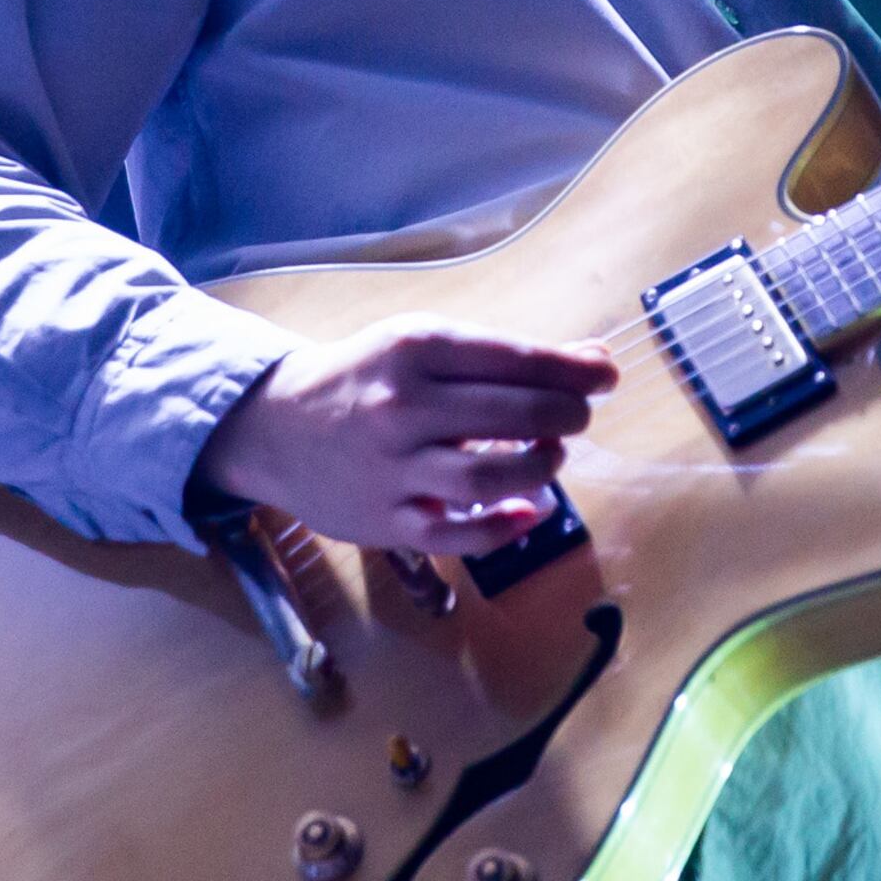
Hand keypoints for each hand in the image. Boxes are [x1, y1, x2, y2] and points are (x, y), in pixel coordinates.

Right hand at [192, 321, 614, 551]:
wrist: (274, 426)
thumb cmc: (365, 378)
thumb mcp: (421, 344)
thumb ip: (501, 356)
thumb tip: (590, 358)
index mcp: (416, 350)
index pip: (516, 359)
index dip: (574, 371)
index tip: (606, 376)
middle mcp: (403, 408)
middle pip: (513, 416)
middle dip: (565, 417)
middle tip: (577, 418)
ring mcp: (392, 469)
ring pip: (489, 479)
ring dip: (540, 469)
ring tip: (550, 457)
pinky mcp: (384, 522)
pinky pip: (455, 536)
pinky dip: (502, 528)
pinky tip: (529, 512)